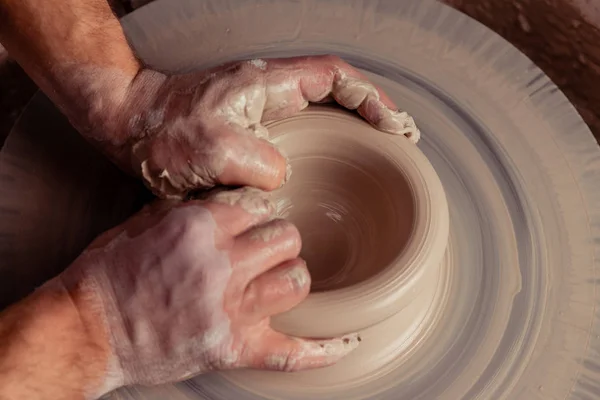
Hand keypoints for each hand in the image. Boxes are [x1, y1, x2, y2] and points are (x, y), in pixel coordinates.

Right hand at [57, 187, 359, 393]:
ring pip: (298, 280)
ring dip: (290, 278)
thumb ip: (195, 208)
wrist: (87, 330)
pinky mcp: (232, 349)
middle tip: (260, 252)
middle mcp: (222, 265)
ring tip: (272, 282)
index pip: (260, 207)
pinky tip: (347, 338)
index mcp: (200, 228)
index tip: (248, 225)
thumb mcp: (144, 221)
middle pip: (288, 238)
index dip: (255, 216)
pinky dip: (325, 348)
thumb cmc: (108, 273)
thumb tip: (233, 202)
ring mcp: (230, 310)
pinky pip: (294, 352)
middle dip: (277, 242)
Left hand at [98, 55, 418, 198]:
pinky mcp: (255, 135)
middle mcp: (273, 94)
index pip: (335, 78)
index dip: (370, 98)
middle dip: (375, 111)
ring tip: (386, 151)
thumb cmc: (163, 131)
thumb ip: (257, 160)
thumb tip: (283, 174)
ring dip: (358, 128)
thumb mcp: (209, 146)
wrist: (132, 129)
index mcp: (269, 85)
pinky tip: (340, 169)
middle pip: (339, 92)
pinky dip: (331, 147)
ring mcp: (265, 114)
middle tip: (403, 139)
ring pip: (325, 113)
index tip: (394, 124)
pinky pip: (305, 136)